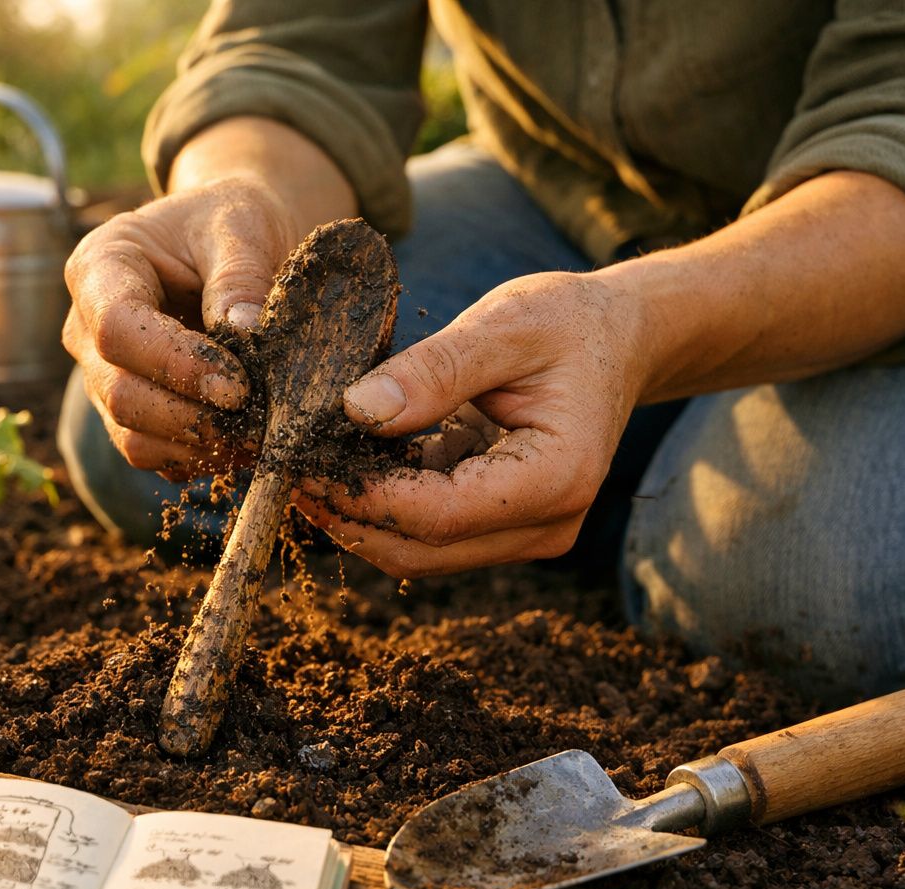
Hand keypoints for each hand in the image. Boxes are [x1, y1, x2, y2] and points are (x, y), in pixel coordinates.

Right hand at [62, 177, 302, 479]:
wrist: (229, 244)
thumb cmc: (228, 224)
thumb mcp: (241, 228)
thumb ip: (239, 276)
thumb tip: (246, 330)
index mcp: (100, 267)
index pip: (117, 328)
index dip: (175, 363)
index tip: (238, 386)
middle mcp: (86, 328)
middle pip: (119, 393)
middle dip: (191, 417)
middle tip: (261, 418)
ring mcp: (103, 376)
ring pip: (131, 437)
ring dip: (198, 446)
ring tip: (260, 435)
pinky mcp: (131, 412)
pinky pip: (154, 456)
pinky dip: (200, 459)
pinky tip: (246, 442)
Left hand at [293, 272, 648, 576]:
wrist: (619, 337)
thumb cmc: (571, 322)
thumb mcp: (505, 324)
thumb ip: (435, 370)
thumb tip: (357, 411)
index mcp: (556, 478)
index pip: (437, 514)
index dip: (361, 497)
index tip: (300, 462)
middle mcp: (546, 524)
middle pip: (421, 549)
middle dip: (347, 516)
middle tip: (286, 467)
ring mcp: (526, 532)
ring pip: (419, 551)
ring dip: (359, 515)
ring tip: (307, 462)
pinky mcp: (503, 524)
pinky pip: (430, 530)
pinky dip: (384, 502)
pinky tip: (347, 461)